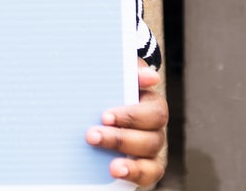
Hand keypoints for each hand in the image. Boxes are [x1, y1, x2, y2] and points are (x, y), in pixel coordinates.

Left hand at [86, 62, 168, 187]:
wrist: (94, 104)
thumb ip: (126, 71)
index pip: (153, 110)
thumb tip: (150, 76)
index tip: (105, 116)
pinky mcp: (144, 166)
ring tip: (110, 165)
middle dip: (120, 138)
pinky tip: (115, 171)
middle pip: (150, 137)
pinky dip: (134, 174)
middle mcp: (154, 127)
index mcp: (149, 102)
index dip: (131, 116)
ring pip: (150, 157)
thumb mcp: (112, 75)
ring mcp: (150, 148)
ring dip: (129, 161)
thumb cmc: (105, 86)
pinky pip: (148, 174)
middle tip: (92, 135)